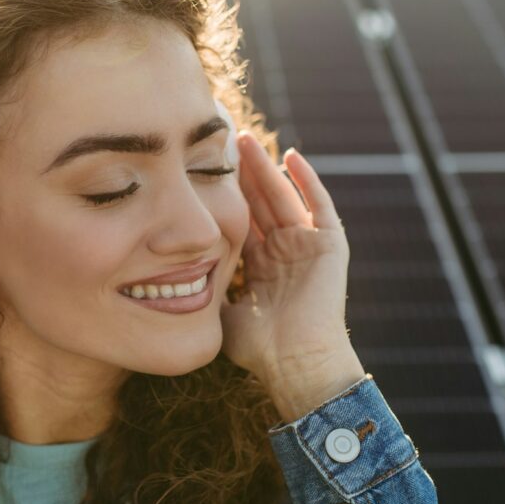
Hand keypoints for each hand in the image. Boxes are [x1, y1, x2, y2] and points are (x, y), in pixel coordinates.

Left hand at [220, 131, 365, 419]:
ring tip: (246, 141)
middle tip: (223, 142)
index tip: (203, 172)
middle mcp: (285, 252)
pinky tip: (291, 158)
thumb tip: (174, 281)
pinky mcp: (330, 245)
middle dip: (242, 174)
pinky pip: (320, 206)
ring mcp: (308, 247)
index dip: (225, 196)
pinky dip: (308, 181)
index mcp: (262, 267)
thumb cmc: (261, 348)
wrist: (296, 362)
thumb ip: (209, 292)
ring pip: (284, 197)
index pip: (242, 220)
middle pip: (261, 203)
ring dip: (266, 169)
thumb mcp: (224, 314)